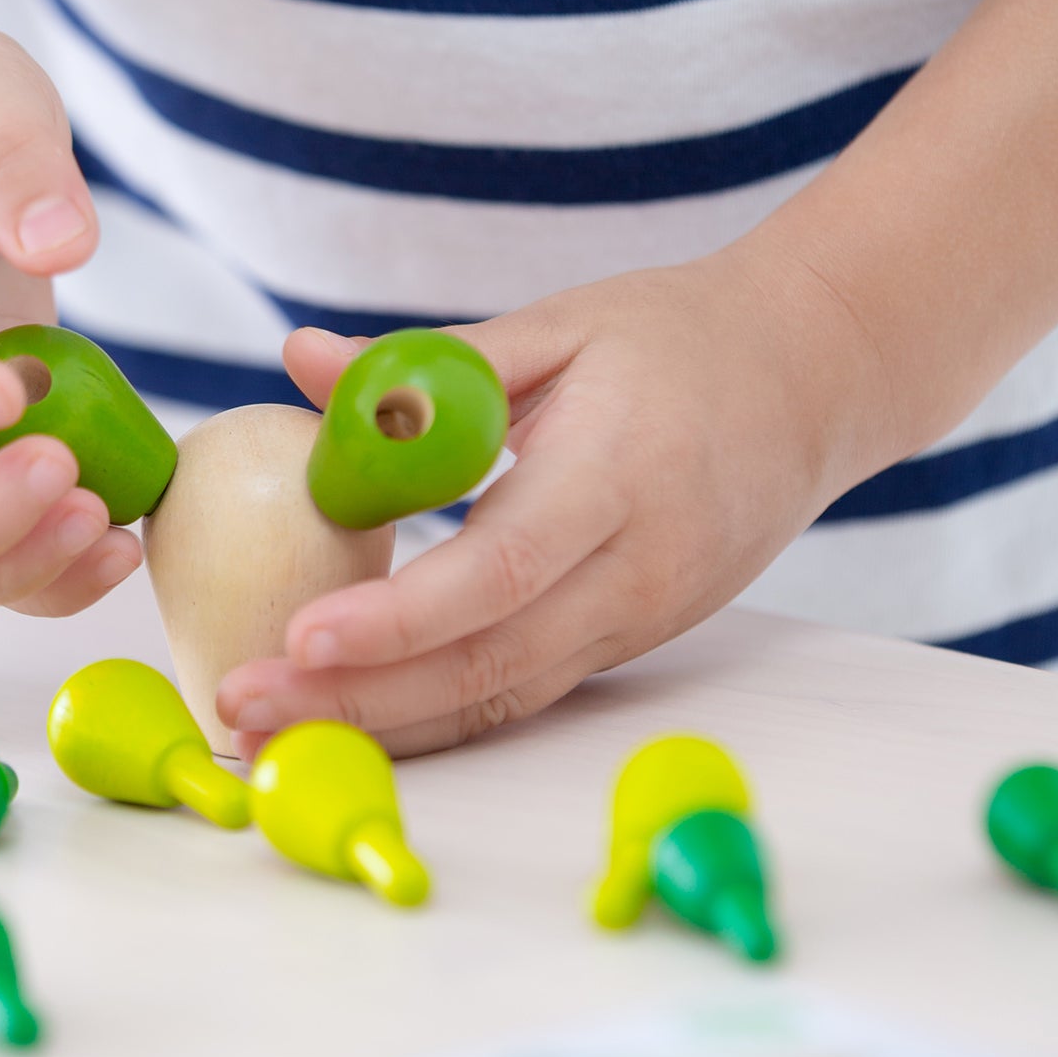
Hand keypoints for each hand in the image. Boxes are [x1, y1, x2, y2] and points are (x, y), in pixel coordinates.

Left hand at [216, 250, 892, 755]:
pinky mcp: (630, 639)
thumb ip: (432, 363)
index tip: (301, 635)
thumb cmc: (681, 338)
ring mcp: (640, 618)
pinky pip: (523, 693)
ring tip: (268, 731)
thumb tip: (301, 364)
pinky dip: (435, 717)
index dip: (400, 616)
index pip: (500, 567)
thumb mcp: (561, 324)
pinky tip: (352, 719)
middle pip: (489, 663)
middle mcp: (637, 568)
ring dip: (383, 727)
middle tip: (241, 708)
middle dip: (358, 700)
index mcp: (618, 474)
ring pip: (502, 699)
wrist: (816, 381)